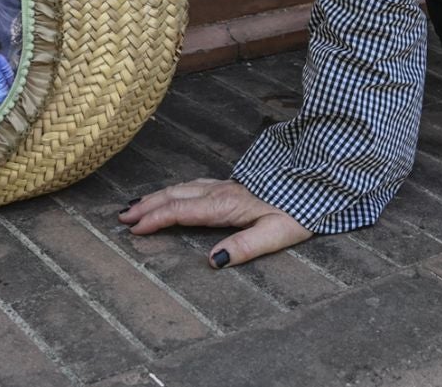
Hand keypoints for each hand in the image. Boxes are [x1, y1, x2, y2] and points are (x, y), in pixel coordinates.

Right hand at [118, 178, 310, 268]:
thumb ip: (245, 246)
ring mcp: (226, 184)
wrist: (319, 180)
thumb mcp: (277, 233)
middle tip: (121, 216)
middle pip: (175, 196)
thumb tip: (213, 261)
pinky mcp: (233, 183)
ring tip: (135, 204)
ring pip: (183, 187)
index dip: (155, 219)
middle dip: (147, 205)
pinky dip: (175, 190)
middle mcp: (221, 191)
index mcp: (226, 205)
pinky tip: (173, 193)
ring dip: (157, 196)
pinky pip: (194, 184)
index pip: (182, 211)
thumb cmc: (300, 209)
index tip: (133, 229)